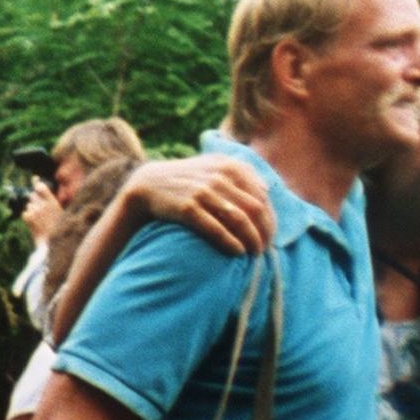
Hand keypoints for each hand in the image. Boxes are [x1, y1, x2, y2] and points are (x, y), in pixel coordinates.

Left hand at [21, 182, 61, 240]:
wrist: (51, 244)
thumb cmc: (58, 230)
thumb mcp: (60, 214)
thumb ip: (50, 203)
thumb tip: (41, 194)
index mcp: (53, 202)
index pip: (41, 187)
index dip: (37, 183)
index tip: (35, 179)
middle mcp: (43, 204)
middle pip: (32, 195)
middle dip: (34, 199)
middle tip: (38, 209)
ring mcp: (35, 210)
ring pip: (29, 205)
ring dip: (32, 210)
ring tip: (40, 221)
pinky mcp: (28, 217)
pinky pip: (25, 213)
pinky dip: (28, 218)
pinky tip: (35, 225)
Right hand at [123, 155, 273, 254]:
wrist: (149, 184)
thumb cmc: (188, 178)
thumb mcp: (214, 165)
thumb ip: (241, 172)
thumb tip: (267, 189)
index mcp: (230, 166)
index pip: (262, 196)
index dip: (270, 218)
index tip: (270, 236)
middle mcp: (219, 177)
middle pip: (255, 209)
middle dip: (264, 231)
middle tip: (265, 248)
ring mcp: (203, 192)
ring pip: (239, 219)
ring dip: (251, 239)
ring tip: (254, 253)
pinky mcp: (187, 208)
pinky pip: (216, 229)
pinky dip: (230, 242)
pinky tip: (237, 252)